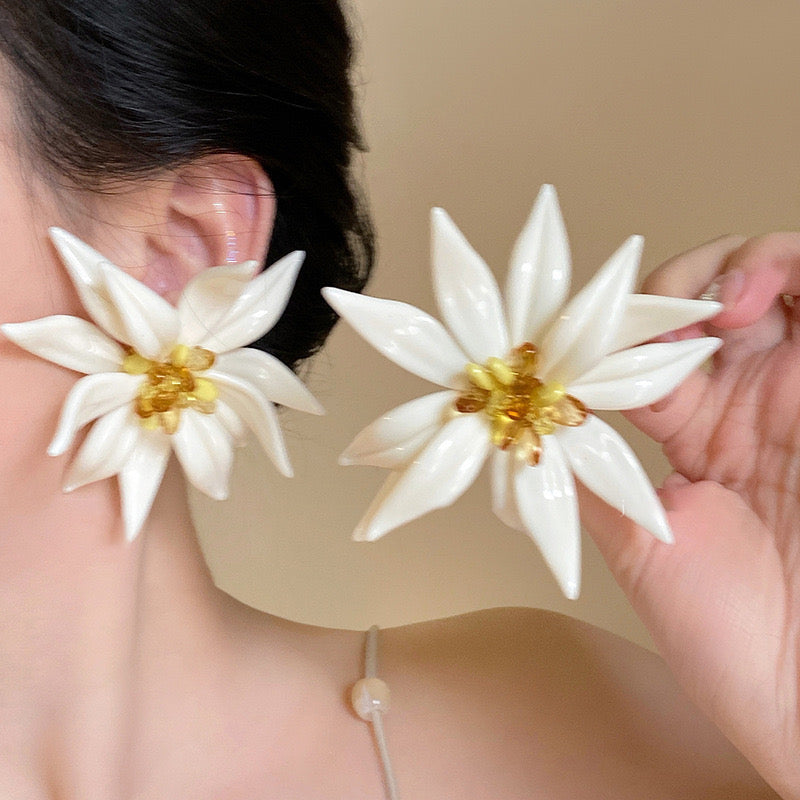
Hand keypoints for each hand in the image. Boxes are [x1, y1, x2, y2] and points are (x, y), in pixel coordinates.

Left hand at [580, 234, 799, 797]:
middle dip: (685, 281)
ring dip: (743, 266)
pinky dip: (796, 275)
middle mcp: (750, 402)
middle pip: (715, 296)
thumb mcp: (637, 547)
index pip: (650, 345)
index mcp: (695, 432)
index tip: (588, 332)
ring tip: (723, 305)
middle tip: (660, 313)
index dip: (621, 325)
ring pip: (781, 280)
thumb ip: (590, 474)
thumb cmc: (729, 638)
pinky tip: (756, 305)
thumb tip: (530, 424)